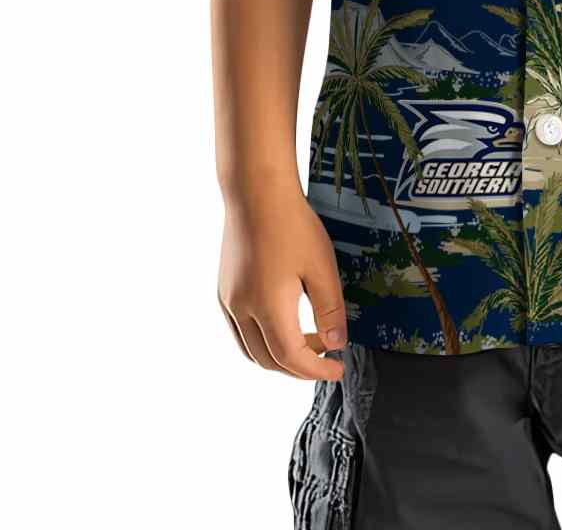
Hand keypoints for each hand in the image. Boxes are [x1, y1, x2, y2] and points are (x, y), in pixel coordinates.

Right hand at [217, 181, 349, 380]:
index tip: (337, 369)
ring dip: (279, 356)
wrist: (256, 191)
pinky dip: (262, 339)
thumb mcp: (322, 267)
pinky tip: (284, 322)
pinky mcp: (223, 289)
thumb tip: (335, 344)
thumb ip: (330, 310)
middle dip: (300, 367)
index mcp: (268, 307)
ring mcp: (228, 300)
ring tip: (309, 340)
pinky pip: (240, 331)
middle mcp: (242, 310)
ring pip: (251, 349)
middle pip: (269, 360)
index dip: (317, 370)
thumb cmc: (292, 224)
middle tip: (326, 356)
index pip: (292, 358)